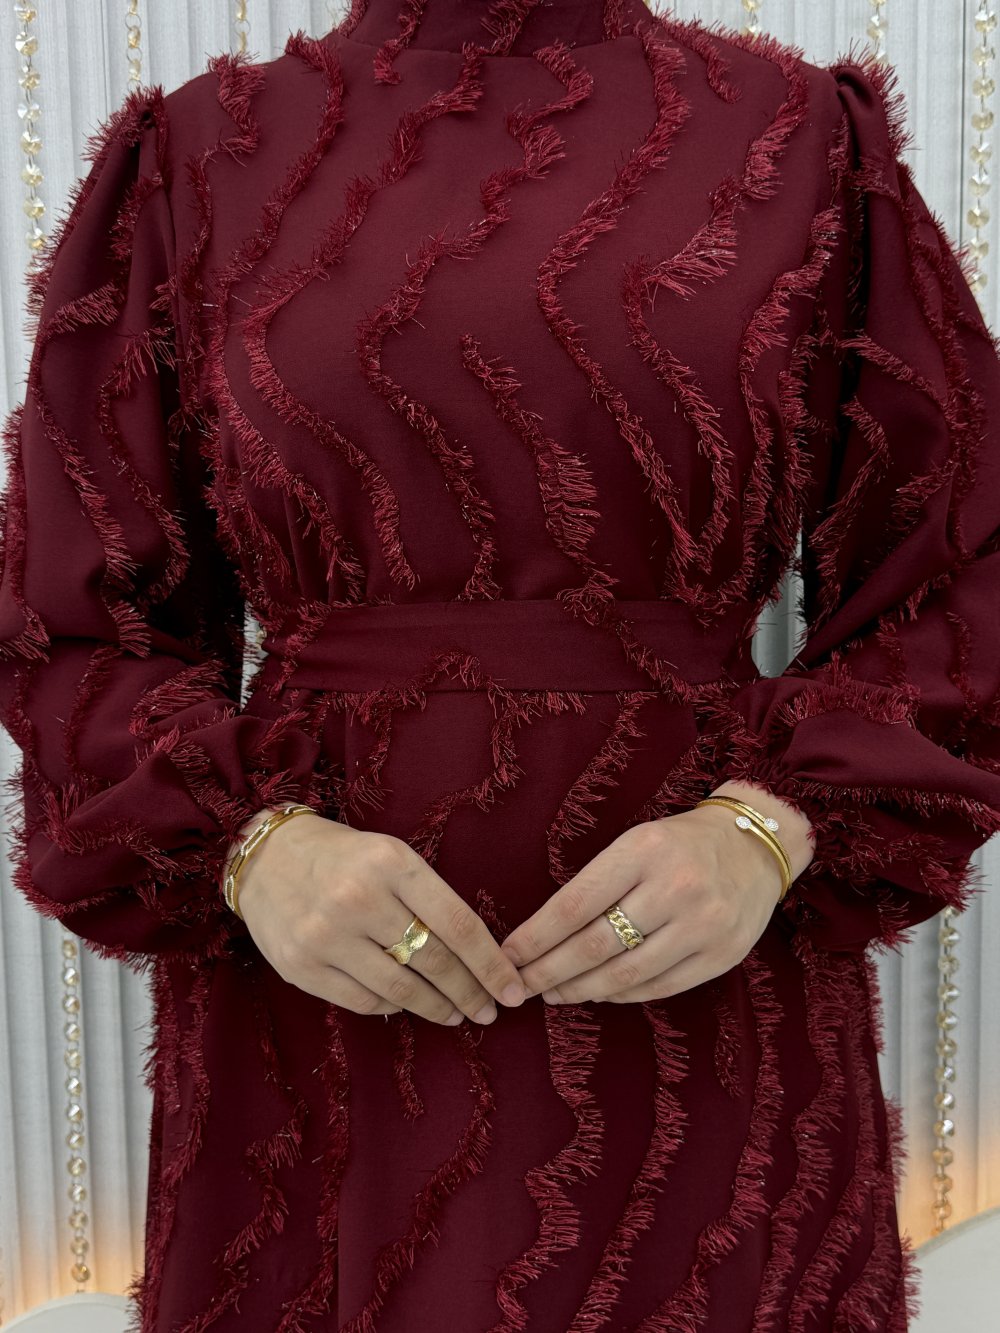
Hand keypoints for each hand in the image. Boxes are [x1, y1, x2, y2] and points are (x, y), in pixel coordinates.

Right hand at [233, 812, 525, 1025]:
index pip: (457, 923)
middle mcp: (359, 899)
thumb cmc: (342, 857)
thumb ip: (427, 898)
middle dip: (470, 993)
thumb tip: (477, 956)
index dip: (491, 964)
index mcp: (391, 863)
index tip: (514, 990)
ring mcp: (326, 936)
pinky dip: (393, 1008)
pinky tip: (407, 1005)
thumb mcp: (389, 857)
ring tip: (456, 1013)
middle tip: (489, 1010)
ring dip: (437, 1008)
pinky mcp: (301, 966)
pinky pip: (363, 1002)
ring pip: (401, 990)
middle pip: (434, 961)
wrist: (264, 858)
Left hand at [498, 806, 788, 1004]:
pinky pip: (658, 987)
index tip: (507, 956)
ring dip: (580, 989)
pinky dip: (620, 995)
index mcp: (644, 850)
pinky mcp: (722, 955)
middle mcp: (675, 888)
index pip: (575, 904)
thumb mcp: (637, 843)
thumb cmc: (680, 844)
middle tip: (519, 986)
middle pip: (595, 944)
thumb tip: (542, 934)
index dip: (535, 937)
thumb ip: (598, 883)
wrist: (754, 846)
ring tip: (552, 993)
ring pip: (624, 974)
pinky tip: (597, 993)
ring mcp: (702, 925)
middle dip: (548, 971)